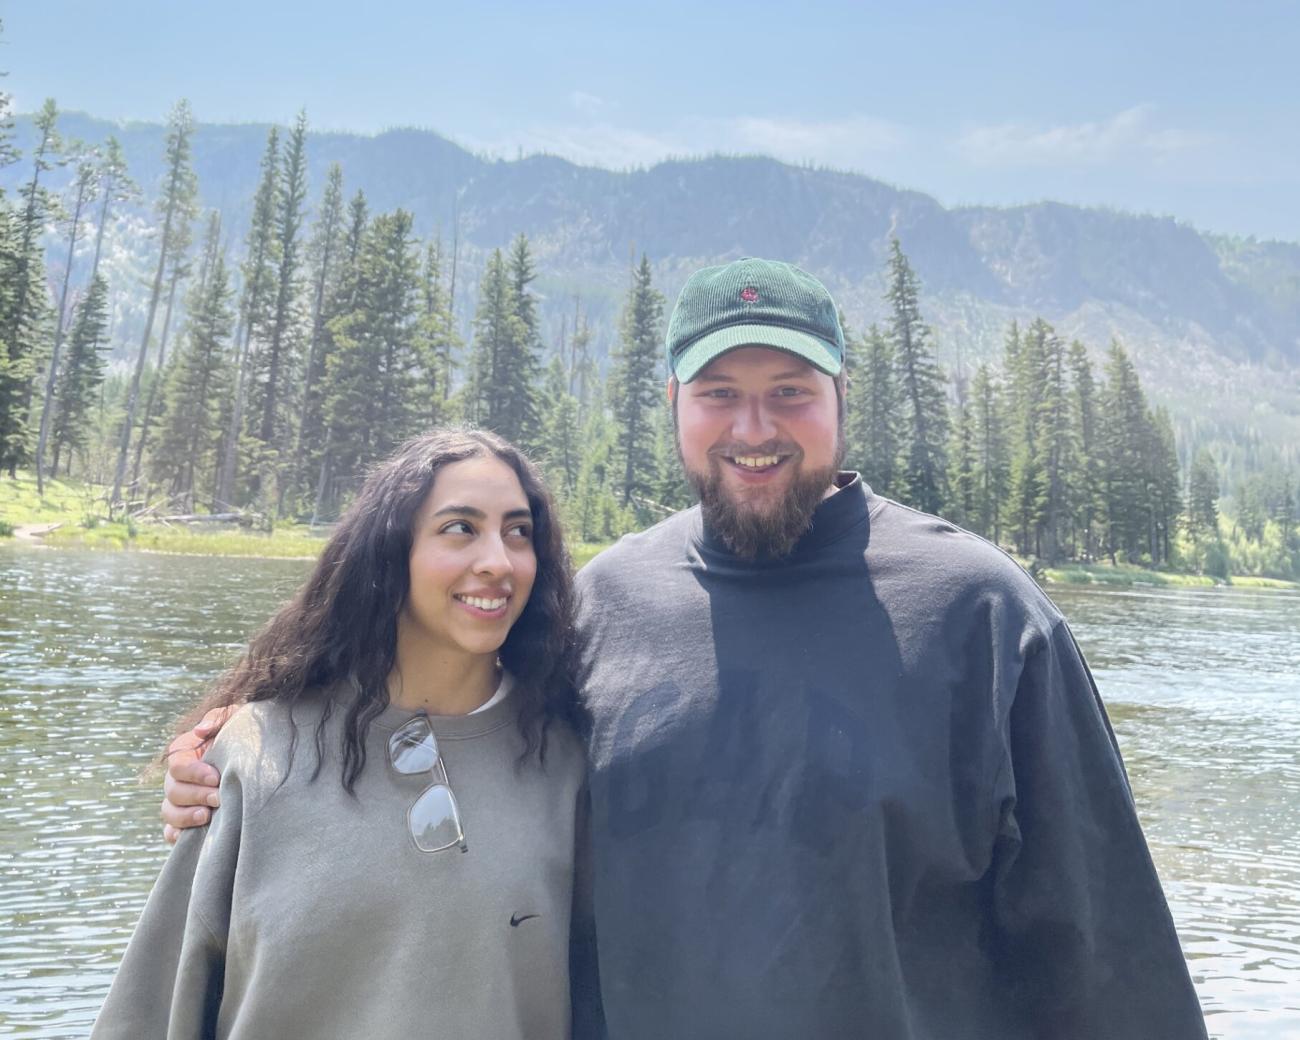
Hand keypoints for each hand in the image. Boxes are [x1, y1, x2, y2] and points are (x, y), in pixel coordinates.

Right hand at [160, 705, 236, 843]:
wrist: (262, 757)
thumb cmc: (246, 734)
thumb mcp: (236, 719)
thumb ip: (217, 719)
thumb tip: (199, 731)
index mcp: (186, 752)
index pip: (177, 765)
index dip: (194, 773)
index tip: (216, 777)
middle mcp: (179, 777)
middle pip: (172, 790)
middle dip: (195, 795)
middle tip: (218, 799)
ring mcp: (181, 800)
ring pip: (169, 811)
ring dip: (185, 816)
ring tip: (207, 817)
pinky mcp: (186, 820)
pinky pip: (171, 832)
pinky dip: (177, 835)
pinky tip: (192, 835)